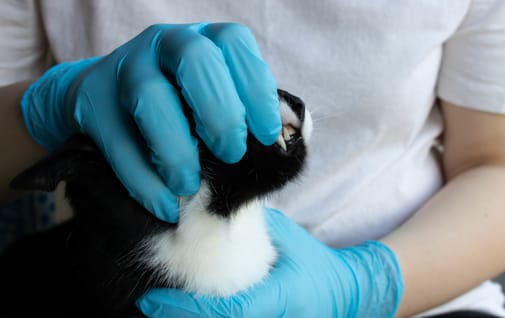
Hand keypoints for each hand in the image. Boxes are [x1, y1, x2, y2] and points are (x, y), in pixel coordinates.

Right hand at [20, 23, 281, 221]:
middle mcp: (166, 43)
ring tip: (189, 186)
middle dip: (219, 112)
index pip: (234, 44)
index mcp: (206, 40)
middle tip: (231, 155)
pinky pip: (116, 139)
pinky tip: (164, 205)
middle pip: (194, 59)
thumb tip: (295, 136)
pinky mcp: (91, 100)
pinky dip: (142, 179)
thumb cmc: (186, 112)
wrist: (116, 108)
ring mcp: (125, 66)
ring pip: (149, 96)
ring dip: (175, 149)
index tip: (267, 135)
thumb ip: (255, 119)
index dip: (256, 87)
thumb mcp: (223, 106)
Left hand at [137, 208, 403, 317]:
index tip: (152, 300)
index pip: (227, 312)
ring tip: (156, 311)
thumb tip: (209, 210)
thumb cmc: (318, 266)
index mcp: (281, 300)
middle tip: (144, 308)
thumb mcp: (289, 239)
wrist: (347, 296)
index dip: (185, 309)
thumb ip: (253, 227)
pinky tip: (182, 314)